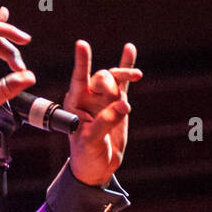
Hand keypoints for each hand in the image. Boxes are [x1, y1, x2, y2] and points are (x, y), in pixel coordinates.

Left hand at [64, 41, 141, 185]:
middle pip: (101, 77)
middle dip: (110, 83)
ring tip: (136, 76)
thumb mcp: (90, 141)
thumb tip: (123, 105)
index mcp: (75, 103)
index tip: (82, 44)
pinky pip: (123, 82)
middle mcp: (88, 97)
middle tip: (117, 100)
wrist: (97, 166)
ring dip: (125, 74)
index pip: (78, 78)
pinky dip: (127, 66)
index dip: (81, 62)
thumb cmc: (86, 155)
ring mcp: (104, 99)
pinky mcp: (118, 104)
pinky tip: (130, 49)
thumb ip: (104, 122)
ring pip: (114, 78)